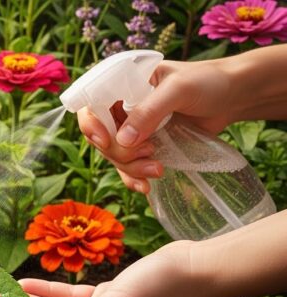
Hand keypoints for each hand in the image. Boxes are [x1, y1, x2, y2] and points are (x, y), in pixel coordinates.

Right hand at [77, 59, 234, 193]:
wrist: (234, 96)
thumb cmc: (207, 81)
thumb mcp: (177, 89)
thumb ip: (148, 111)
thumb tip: (121, 140)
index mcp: (121, 85)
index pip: (91, 106)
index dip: (91, 125)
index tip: (105, 141)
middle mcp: (121, 107)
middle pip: (101, 137)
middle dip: (120, 152)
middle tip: (149, 152)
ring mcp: (133, 129)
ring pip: (115, 155)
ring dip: (131, 168)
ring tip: (157, 169)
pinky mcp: (147, 146)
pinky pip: (129, 167)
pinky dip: (134, 178)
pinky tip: (146, 186)